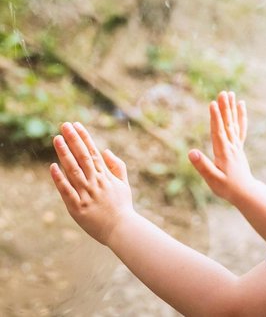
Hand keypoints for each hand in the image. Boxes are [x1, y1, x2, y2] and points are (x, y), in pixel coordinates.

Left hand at [50, 122, 134, 245]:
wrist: (121, 229)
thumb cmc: (122, 207)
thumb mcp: (124, 184)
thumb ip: (117, 167)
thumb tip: (105, 151)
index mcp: (106, 176)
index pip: (93, 152)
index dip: (84, 138)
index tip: (76, 125)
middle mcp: (96, 182)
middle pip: (83, 156)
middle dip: (73, 139)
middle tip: (64, 125)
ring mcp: (86, 194)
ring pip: (73, 170)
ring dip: (64, 153)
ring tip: (56, 139)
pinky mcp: (77, 207)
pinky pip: (66, 190)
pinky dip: (59, 178)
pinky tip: (52, 166)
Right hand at [189, 91, 254, 203]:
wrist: (245, 192)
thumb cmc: (227, 188)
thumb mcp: (212, 180)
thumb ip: (202, 166)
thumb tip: (191, 153)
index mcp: (223, 152)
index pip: (218, 132)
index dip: (215, 118)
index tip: (213, 104)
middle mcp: (231, 146)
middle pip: (227, 124)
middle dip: (224, 108)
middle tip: (223, 93)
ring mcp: (236, 145)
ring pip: (233, 123)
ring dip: (231, 108)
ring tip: (230, 94)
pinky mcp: (238, 147)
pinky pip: (240, 128)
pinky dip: (241, 116)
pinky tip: (241, 105)